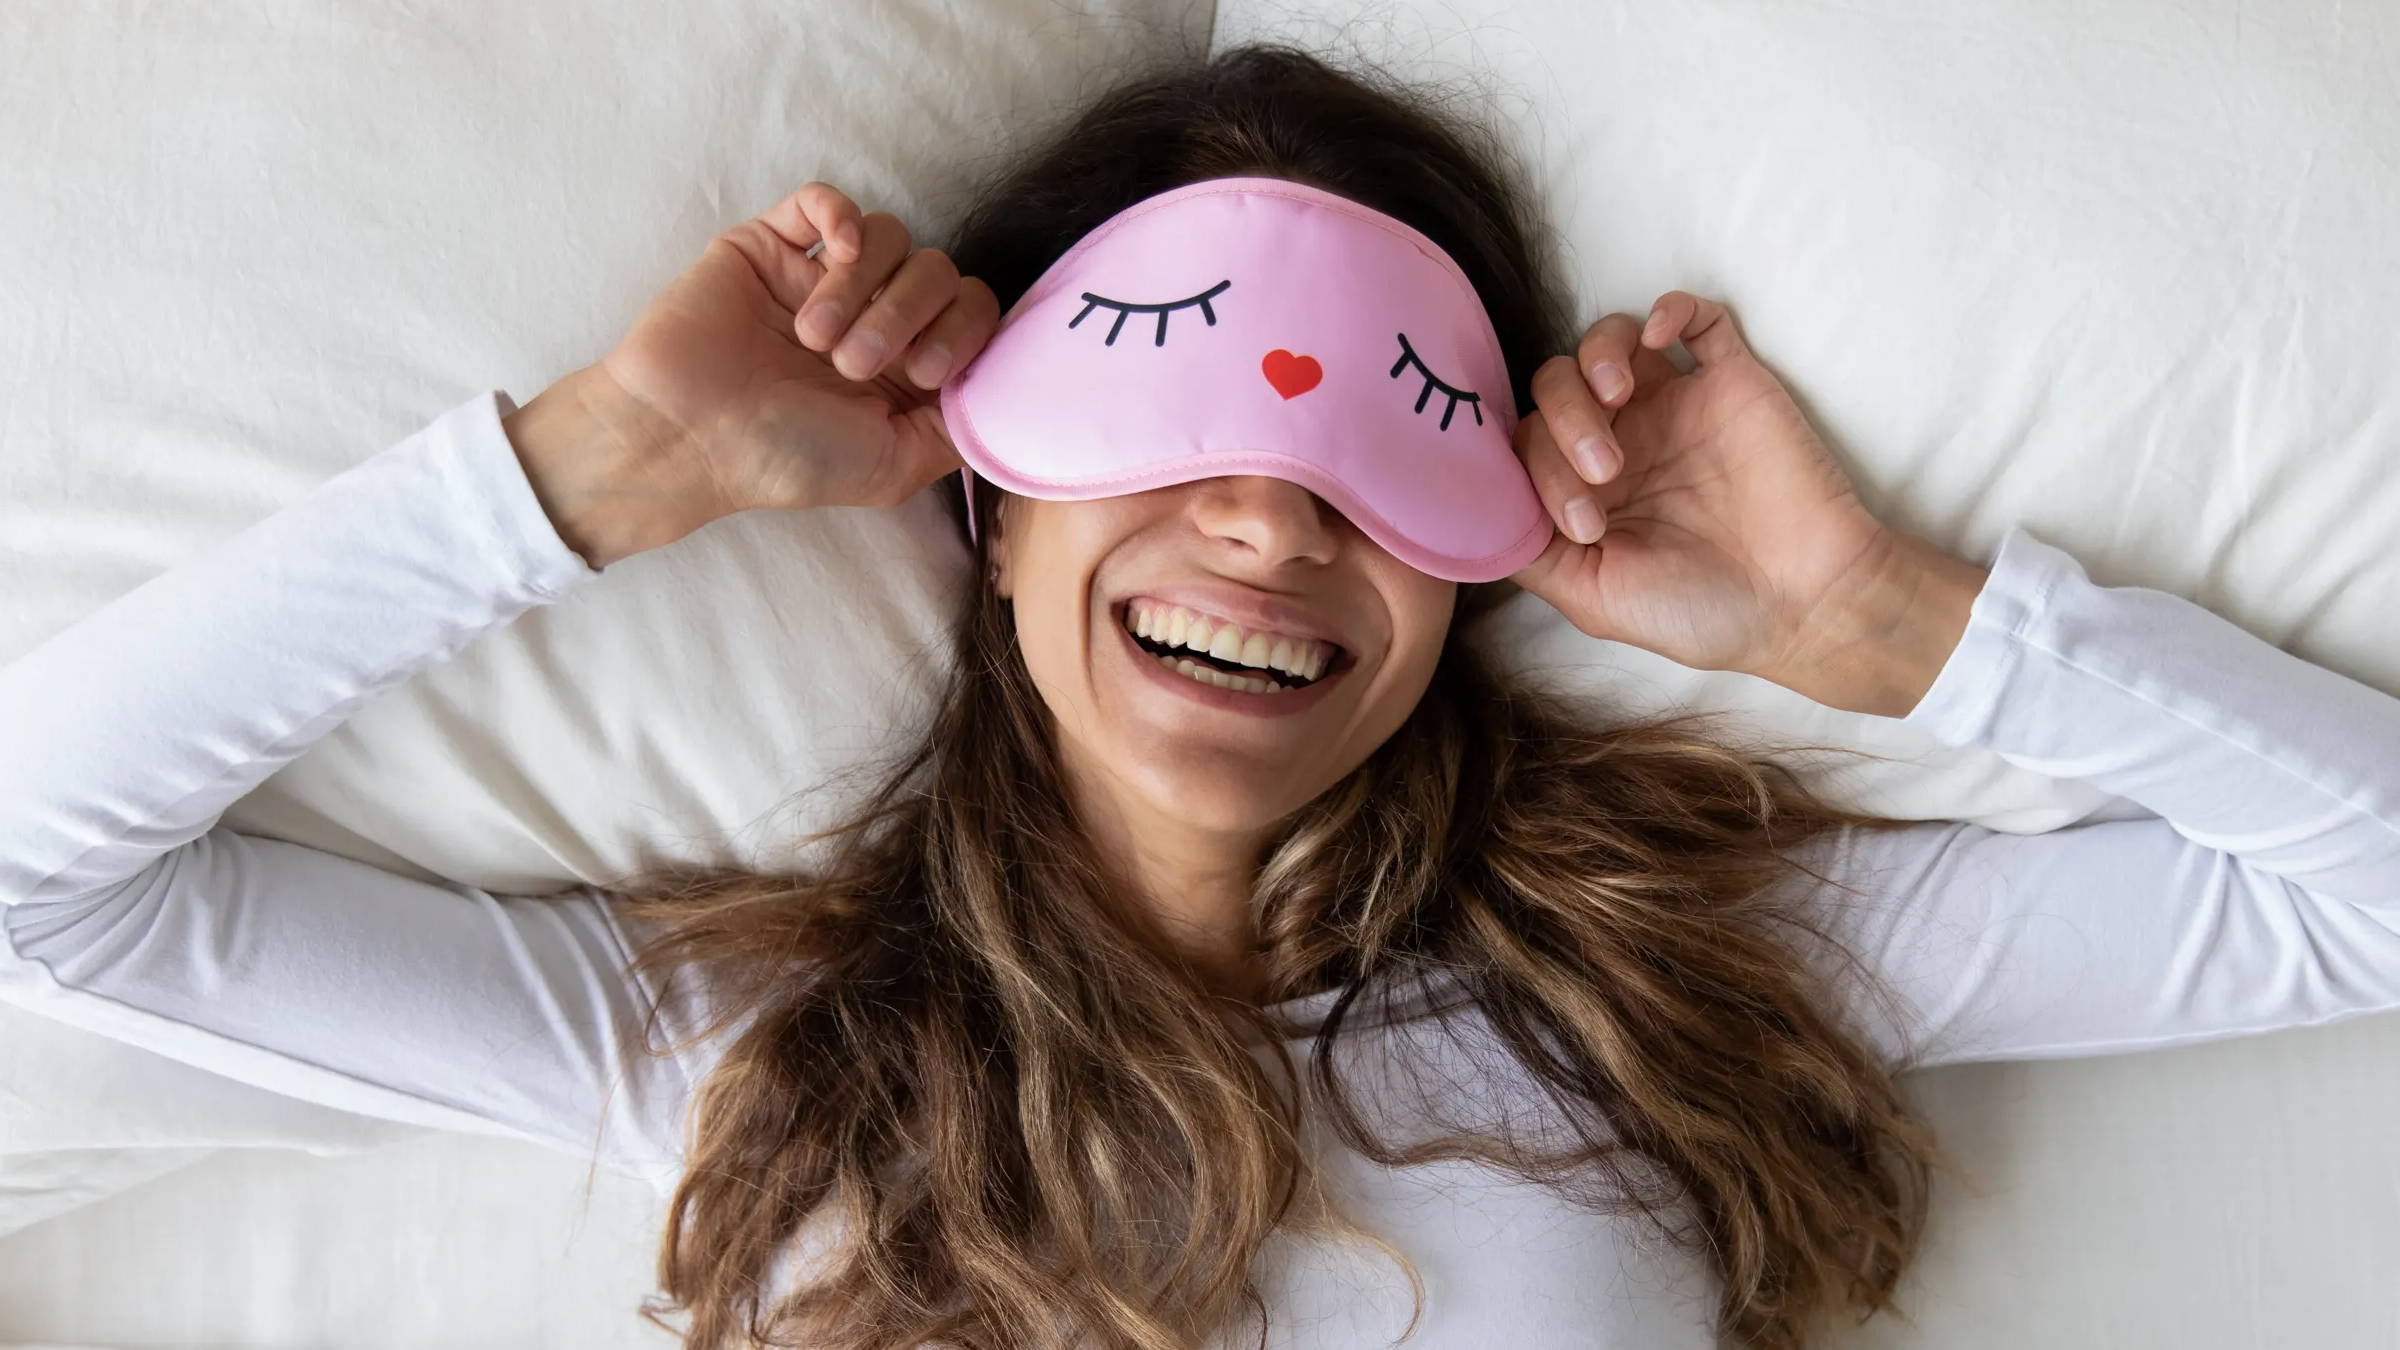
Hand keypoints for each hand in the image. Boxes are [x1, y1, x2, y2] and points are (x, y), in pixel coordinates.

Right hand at [597, 181, 1000, 516]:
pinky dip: (841, 217)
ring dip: (861, 288)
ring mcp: (823, 277)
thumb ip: (957, 430)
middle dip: (905, 315)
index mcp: (906, 367)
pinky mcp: (773, 245)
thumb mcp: (894, 468)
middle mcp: (873, 316)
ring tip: (815, 338)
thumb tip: (1003, 392)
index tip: (924, 373)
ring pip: (891, 235)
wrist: (689, 434)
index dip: (963, 331)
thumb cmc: (786, 458)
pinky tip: (834, 255)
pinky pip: (826, 199)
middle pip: (938, 269)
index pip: (973, 312)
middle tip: (853, 364)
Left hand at [1506, 291, 1912, 684]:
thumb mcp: (1594, 599)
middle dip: (1562, 424)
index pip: (1525, 445)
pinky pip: (1694, 317)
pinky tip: (1658, 337)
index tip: (1582, 522)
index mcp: (1586, 492)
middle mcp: (1623, 442)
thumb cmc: (1703, 613)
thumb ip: (1532, 554)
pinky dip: (1667, 309)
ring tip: (1616, 400)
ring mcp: (1674, 407)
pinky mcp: (1729, 381)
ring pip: (1605, 342)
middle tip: (1605, 473)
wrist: (1806, 601)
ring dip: (1592, 361)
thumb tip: (1479, 513)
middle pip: (1553, 388)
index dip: (1534, 470)